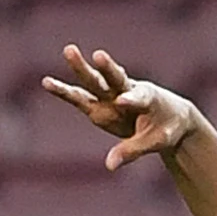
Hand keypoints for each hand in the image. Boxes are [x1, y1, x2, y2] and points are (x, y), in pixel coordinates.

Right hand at [40, 44, 201, 170]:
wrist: (170, 117)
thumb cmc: (167, 128)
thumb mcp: (155, 142)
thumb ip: (131, 151)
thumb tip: (109, 165)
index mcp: (148, 98)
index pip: (139, 98)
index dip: (131, 100)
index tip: (122, 101)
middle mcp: (128, 90)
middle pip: (114, 78)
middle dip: (106, 68)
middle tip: (98, 55)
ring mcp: (111, 95)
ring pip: (95, 81)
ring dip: (82, 68)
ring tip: (69, 50)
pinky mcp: (99, 104)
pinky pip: (80, 97)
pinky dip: (65, 91)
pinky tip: (47, 82)